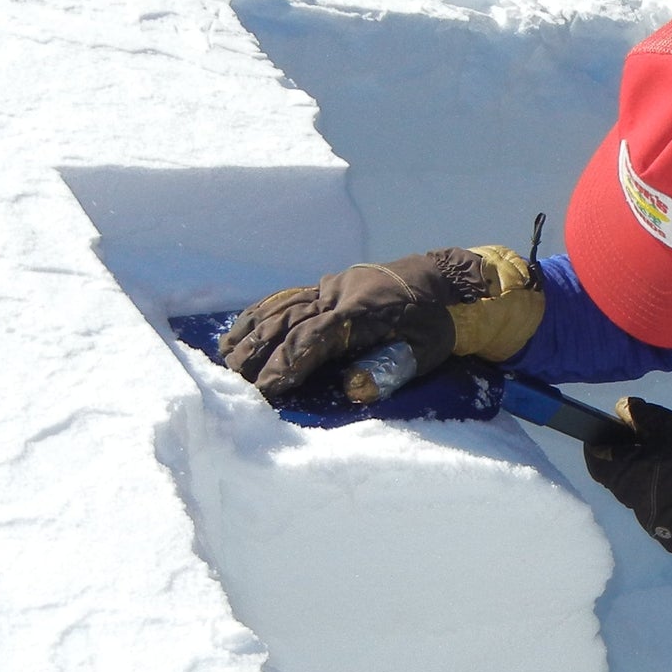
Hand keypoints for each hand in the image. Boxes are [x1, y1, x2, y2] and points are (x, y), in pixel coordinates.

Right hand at [218, 245, 541, 401]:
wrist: (446, 281)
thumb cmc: (437, 323)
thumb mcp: (426, 350)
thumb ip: (392, 369)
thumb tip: (354, 390)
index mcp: (364, 310)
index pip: (315, 337)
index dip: (288, 363)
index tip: (265, 390)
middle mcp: (339, 293)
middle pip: (287, 322)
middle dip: (257, 354)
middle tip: (234, 387)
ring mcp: (329, 286)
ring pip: (279, 308)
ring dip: (250, 336)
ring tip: (225, 366)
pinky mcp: (325, 285)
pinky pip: (283, 298)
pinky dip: (256, 316)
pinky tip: (236, 335)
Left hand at [580, 398, 671, 568]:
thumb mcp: (670, 427)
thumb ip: (641, 415)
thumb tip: (621, 408)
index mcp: (625, 477)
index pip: (596, 460)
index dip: (600, 445)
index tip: (611, 434)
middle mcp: (631, 504)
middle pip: (620, 480)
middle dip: (630, 463)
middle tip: (651, 448)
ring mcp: (650, 524)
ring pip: (641, 499)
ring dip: (649, 484)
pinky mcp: (669, 539)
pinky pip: (661, 516)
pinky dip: (668, 503)